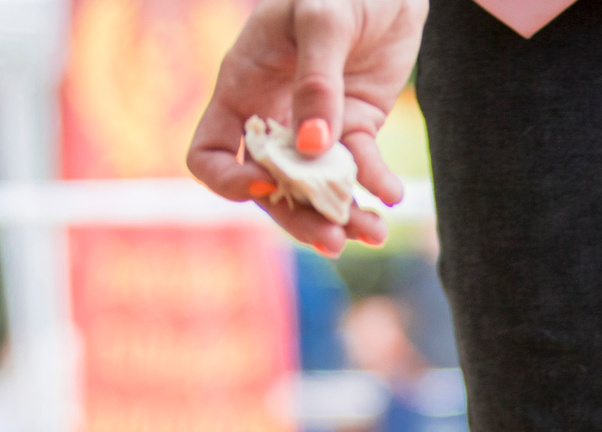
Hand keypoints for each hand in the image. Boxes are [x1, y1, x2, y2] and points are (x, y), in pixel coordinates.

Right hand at [185, 0, 425, 255]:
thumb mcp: (322, 20)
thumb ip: (316, 81)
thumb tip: (312, 147)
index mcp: (242, 89)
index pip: (210, 154)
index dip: (229, 180)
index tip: (267, 184)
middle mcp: (273, 116)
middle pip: (269, 188)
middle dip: (298, 217)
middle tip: (333, 239)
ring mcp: (315, 127)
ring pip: (315, 189)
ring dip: (340, 216)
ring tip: (372, 233)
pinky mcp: (356, 127)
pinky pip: (360, 169)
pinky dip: (374, 187)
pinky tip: (391, 197)